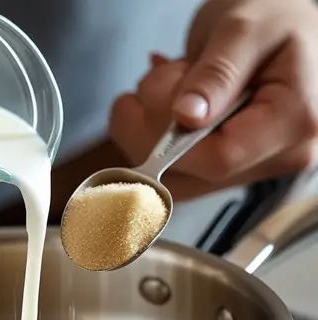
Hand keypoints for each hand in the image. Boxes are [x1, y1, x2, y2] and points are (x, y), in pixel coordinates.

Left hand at [110, 0, 317, 199]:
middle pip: (192, 175)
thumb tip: (185, 117)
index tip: (149, 94)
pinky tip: (161, 103)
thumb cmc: (271, 16)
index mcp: (295, 122)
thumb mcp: (245, 28)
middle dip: (152, 128)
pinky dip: (151, 139)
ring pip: (174, 181)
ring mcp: (250, 168)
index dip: (170, 137)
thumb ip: (216, 73)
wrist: (273, 26)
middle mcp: (277, 157)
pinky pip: (173, 173)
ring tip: (165, 84)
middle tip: (156, 77)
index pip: (219, 159)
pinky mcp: (224, 171)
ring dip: (147, 132)